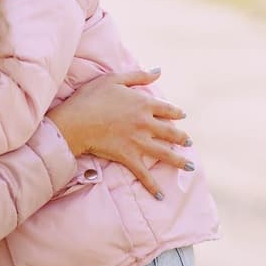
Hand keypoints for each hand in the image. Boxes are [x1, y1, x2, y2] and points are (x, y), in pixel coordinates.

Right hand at [49, 68, 192, 199]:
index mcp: (144, 104)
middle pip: (171, 133)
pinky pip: (144, 174)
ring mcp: (139, 142)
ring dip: (179, 161)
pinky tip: (160, 195)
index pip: (167, 109)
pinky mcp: (129, 157)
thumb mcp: (114, 79)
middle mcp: (146, 124)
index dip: (176, 113)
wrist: (76, 122)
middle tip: (188, 142)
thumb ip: (138, 75)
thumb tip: (158, 70)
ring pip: (165, 154)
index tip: (181, 116)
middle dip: (182, 138)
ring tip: (190, 165)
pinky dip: (152, 186)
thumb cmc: (91, 97)